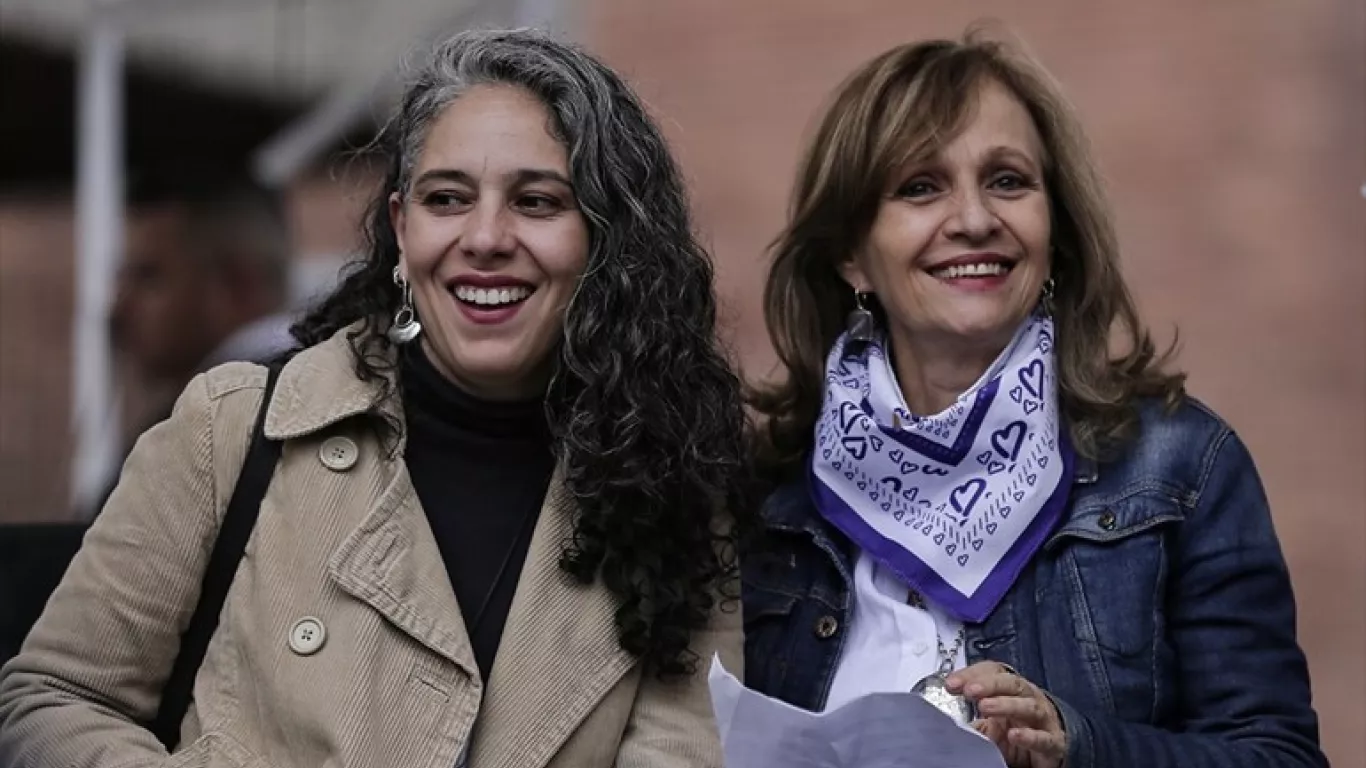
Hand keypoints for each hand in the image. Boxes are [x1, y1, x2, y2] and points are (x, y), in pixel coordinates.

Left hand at [946, 661, 1065, 767]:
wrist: (1050, 750)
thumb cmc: (1019, 729)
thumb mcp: (991, 722)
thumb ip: (971, 717)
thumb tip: (942, 719)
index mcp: (1010, 689)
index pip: (992, 672)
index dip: (972, 674)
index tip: (951, 683)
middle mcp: (1028, 698)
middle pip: (1011, 683)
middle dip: (989, 684)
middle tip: (969, 690)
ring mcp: (1043, 719)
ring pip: (1028, 705)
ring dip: (1006, 704)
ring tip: (985, 707)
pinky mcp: (1053, 742)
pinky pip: (1044, 738)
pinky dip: (1030, 736)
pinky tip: (1014, 735)